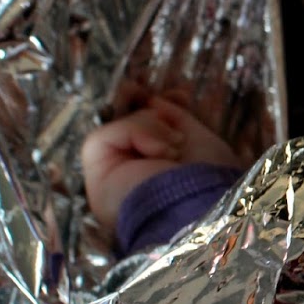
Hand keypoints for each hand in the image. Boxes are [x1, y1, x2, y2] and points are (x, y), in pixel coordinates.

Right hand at [81, 98, 243, 232]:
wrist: (198, 207)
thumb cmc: (207, 180)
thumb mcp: (200, 142)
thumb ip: (176, 120)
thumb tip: (153, 101)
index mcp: (153, 179)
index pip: (145, 134)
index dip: (160, 111)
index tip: (181, 96)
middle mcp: (127, 181)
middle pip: (130, 127)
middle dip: (155, 116)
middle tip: (176, 112)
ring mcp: (109, 181)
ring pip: (120, 128)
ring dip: (153, 129)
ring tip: (174, 151)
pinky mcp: (96, 175)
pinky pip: (104, 136)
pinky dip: (136, 132)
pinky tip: (159, 151)